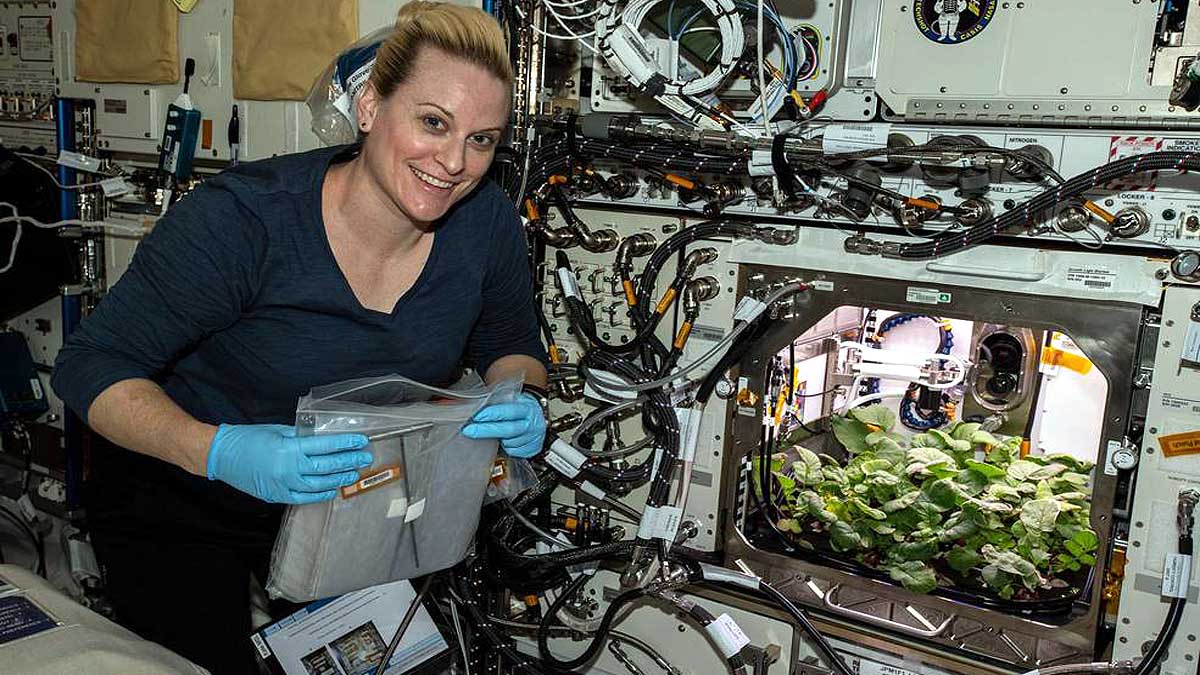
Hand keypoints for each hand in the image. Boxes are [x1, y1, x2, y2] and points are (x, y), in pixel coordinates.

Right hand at [206, 424, 371, 503]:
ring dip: (338, 480)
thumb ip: (301, 437)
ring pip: (318, 486)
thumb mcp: (278, 430)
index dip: (345, 444)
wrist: (221, 456)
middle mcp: (288, 468)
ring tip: (352, 475)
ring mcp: (282, 484)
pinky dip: (320, 495)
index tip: (361, 442)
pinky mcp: (276, 495)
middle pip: (326, 467)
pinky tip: (332, 490)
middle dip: (348, 462)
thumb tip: (323, 440)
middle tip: (364, 458)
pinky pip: (303, 498)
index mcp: (289, 448)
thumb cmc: (248, 438)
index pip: (325, 446)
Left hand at [461, 393, 545, 457]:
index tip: (477, 416)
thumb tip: (478, 404)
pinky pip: (512, 452)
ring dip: (495, 439)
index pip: (510, 411)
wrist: (539, 419)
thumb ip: (500, 401)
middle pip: (508, 430)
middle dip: (486, 430)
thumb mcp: (515, 399)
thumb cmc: (522, 408)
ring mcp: (533, 439)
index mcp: (528, 409)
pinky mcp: (531, 450)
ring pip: (509, 443)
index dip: (493, 414)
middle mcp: (532, 425)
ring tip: (489, 432)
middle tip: (468, 430)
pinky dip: (504, 447)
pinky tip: (502, 440)